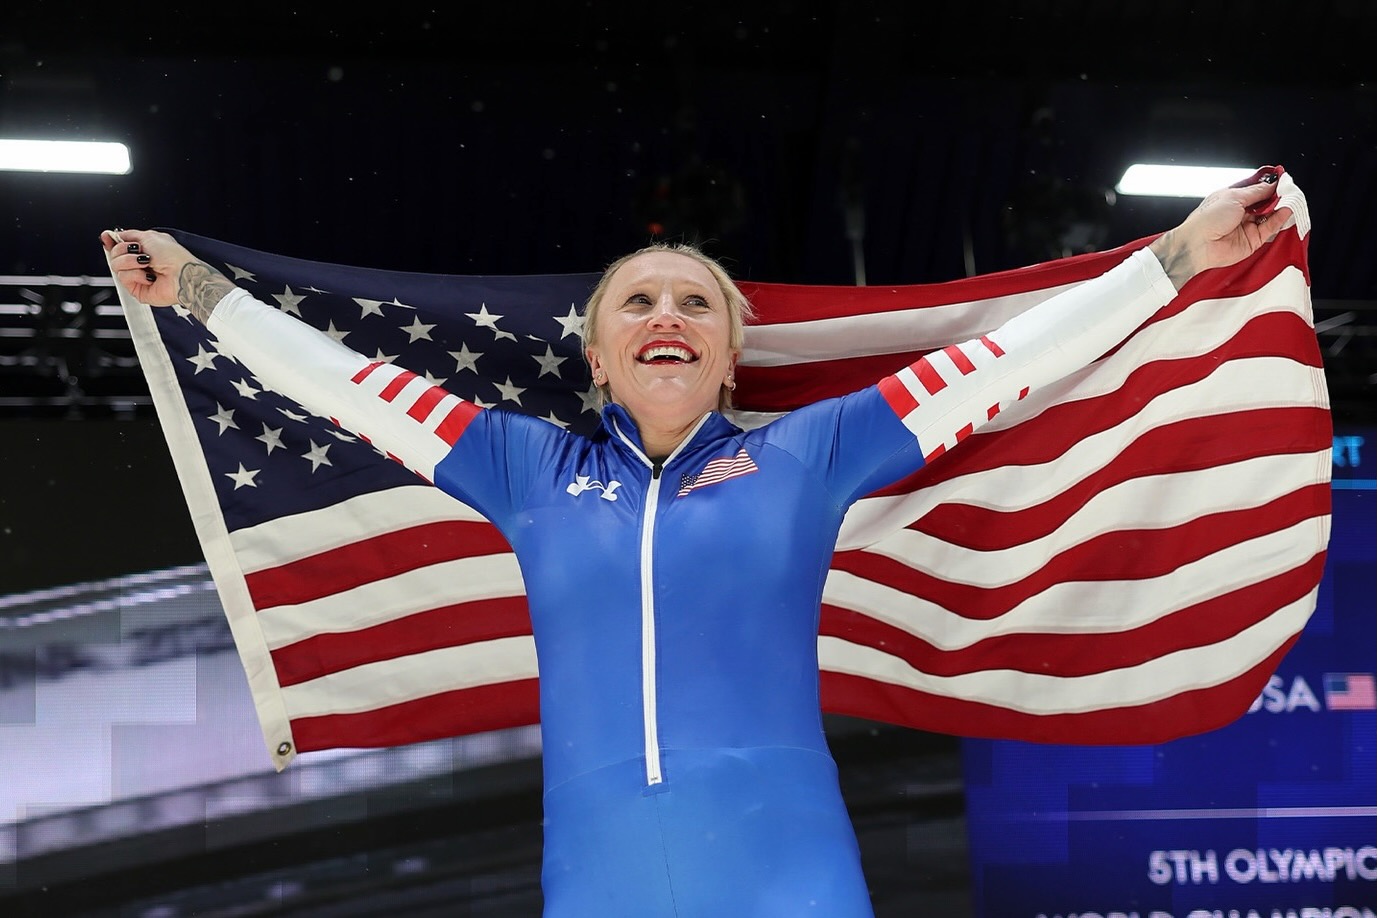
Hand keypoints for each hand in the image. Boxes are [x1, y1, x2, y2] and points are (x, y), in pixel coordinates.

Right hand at [101, 228, 195, 306]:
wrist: (182, 274)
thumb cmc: (173, 257)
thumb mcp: (149, 236)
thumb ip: (128, 235)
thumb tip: (111, 235)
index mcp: (143, 248)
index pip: (118, 244)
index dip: (111, 240)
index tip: (107, 237)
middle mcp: (139, 262)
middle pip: (113, 254)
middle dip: (123, 250)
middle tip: (138, 251)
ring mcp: (137, 276)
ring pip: (115, 266)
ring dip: (130, 262)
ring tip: (146, 264)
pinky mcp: (137, 289)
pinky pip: (124, 278)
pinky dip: (136, 274)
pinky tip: (149, 276)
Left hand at [1148, 176, 1293, 288]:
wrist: (1198, 245)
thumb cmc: (1207, 219)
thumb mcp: (1234, 197)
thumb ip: (1256, 191)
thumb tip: (1272, 184)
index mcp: (1233, 197)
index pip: (1256, 187)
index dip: (1269, 183)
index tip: (1281, 178)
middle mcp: (1241, 211)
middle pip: (1265, 201)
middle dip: (1277, 195)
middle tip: (1288, 189)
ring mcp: (1247, 225)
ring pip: (1270, 214)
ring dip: (1280, 206)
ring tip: (1289, 199)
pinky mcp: (1253, 240)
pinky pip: (1270, 228)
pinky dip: (1280, 218)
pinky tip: (1285, 210)